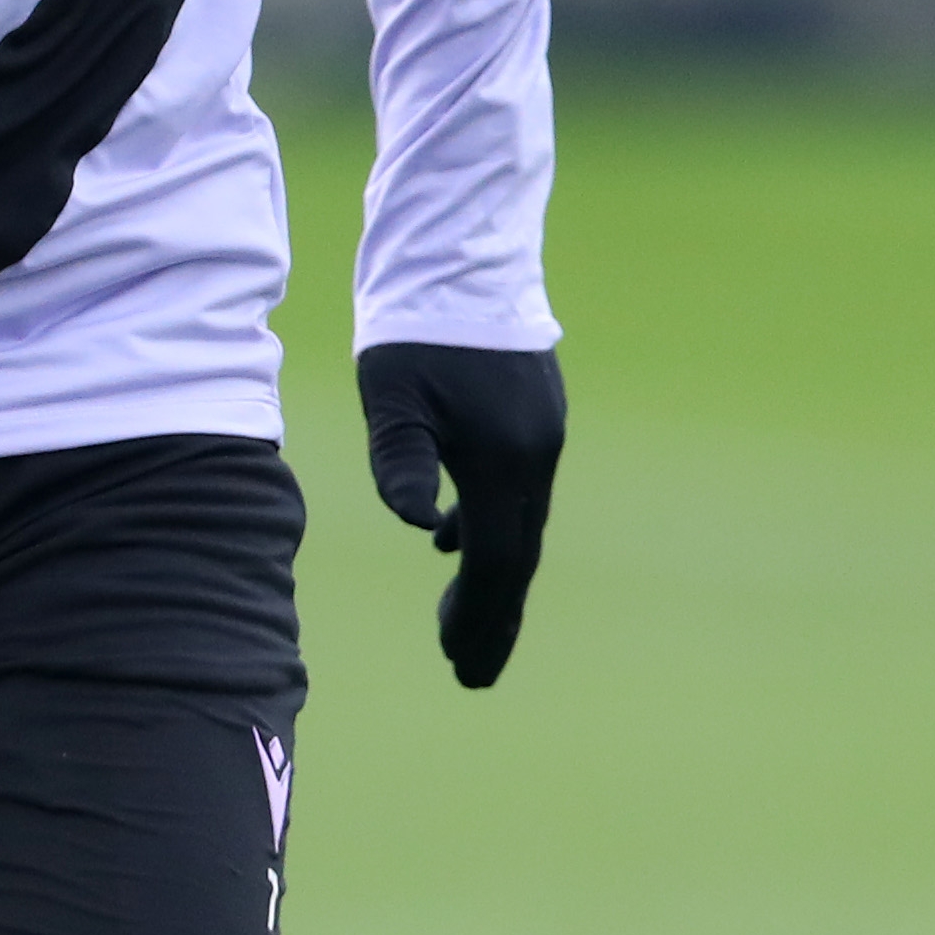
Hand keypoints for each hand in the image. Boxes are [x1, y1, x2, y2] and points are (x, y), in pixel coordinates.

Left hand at [358, 341, 566, 689]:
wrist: (459, 258)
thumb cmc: (415, 330)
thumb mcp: (393, 397)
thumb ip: (402, 463)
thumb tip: (422, 530)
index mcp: (503, 459)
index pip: (495, 562)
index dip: (477, 618)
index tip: (457, 664)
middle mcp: (534, 455)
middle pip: (516, 558)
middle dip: (494, 620)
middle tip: (470, 676)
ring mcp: (541, 435)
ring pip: (520, 527)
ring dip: (492, 579)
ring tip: (461, 625)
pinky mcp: (535, 417)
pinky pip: (517, 493)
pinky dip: (490, 528)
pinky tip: (453, 541)